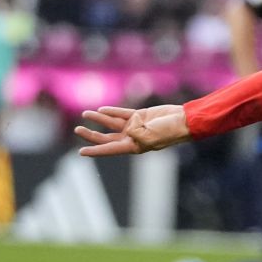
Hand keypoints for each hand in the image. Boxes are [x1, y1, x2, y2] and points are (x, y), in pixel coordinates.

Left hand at [75, 105, 191, 156]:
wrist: (184, 120)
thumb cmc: (170, 131)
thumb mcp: (151, 135)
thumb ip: (136, 132)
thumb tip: (128, 128)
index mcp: (134, 146)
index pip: (110, 149)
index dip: (95, 151)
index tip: (81, 152)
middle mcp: (133, 137)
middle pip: (107, 137)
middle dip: (92, 134)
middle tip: (78, 130)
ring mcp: (136, 126)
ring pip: (112, 123)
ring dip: (99, 119)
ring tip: (85, 114)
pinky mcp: (140, 116)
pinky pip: (122, 114)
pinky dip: (112, 111)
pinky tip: (101, 109)